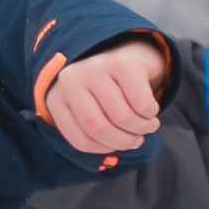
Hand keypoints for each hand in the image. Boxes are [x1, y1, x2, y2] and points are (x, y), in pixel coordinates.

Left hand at [40, 39, 168, 158]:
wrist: (127, 54)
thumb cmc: (107, 91)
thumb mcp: (88, 110)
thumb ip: (90, 132)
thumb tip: (111, 154)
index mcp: (57, 97)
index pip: (80, 140)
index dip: (105, 150)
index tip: (117, 145)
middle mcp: (70, 80)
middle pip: (99, 128)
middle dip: (125, 141)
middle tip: (137, 139)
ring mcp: (95, 69)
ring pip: (122, 118)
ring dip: (143, 128)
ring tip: (147, 125)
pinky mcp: (123, 64)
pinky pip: (142, 104)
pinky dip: (151, 113)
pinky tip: (150, 110)